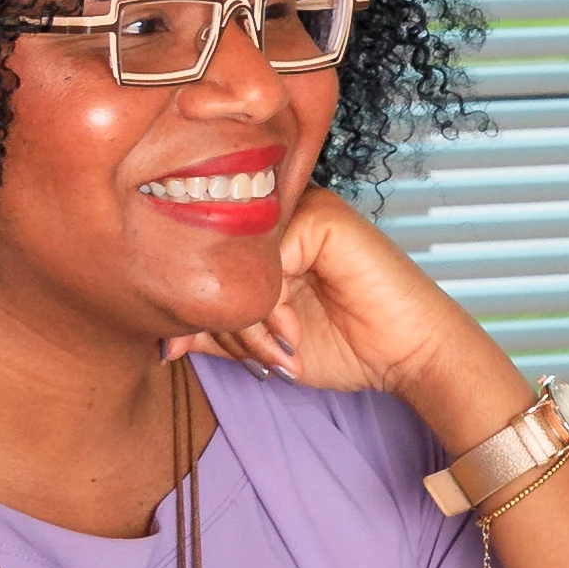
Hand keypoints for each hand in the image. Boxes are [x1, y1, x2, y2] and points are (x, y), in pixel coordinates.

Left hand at [192, 189, 515, 437]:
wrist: (409, 356)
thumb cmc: (348, 345)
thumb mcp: (262, 343)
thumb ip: (213, 333)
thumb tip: (158, 341)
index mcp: (266, 235)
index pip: (205, 261)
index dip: (209, 313)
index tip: (231, 353)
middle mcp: (282, 215)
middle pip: (216, 261)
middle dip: (228, 323)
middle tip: (259, 357)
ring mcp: (305, 210)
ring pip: (237, 263)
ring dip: (249, 320)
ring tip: (278, 349)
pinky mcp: (325, 218)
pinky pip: (269, 260)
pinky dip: (272, 305)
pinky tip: (295, 330)